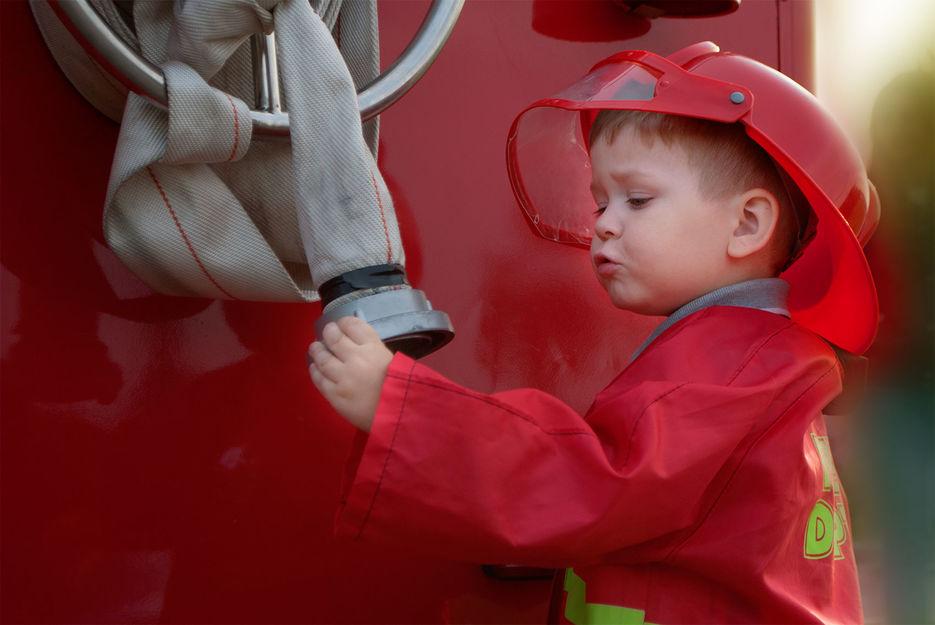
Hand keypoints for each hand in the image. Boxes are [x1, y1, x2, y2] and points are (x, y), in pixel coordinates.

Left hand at [307, 316, 393, 431]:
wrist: (400, 415)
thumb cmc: (404, 389)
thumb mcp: (395, 362)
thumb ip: (377, 352)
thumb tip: (361, 346)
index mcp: (374, 348)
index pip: (354, 326)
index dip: (345, 323)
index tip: (342, 324)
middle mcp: (356, 359)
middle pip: (334, 339)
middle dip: (329, 333)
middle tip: (327, 333)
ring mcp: (343, 378)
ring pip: (322, 359)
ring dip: (317, 350)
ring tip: (315, 348)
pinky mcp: (335, 395)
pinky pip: (319, 380)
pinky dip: (315, 371)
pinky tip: (315, 367)